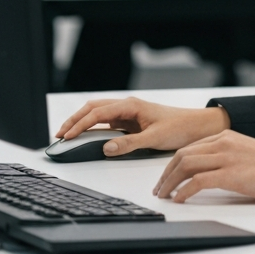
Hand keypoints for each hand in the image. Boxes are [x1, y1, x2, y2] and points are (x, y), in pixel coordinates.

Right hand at [56, 97, 228, 154]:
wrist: (196, 126)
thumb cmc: (179, 127)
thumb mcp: (154, 138)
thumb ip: (129, 144)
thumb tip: (106, 148)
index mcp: (131, 105)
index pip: (98, 112)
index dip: (80, 124)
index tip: (66, 136)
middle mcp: (128, 106)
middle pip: (93, 108)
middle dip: (74, 120)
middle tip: (58, 135)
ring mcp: (128, 113)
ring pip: (98, 113)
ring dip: (82, 122)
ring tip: (66, 134)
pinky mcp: (131, 122)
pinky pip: (107, 122)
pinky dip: (93, 127)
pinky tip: (85, 135)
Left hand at [153, 130, 254, 203]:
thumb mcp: (249, 154)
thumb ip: (230, 157)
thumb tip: (213, 173)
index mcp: (228, 135)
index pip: (190, 146)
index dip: (173, 163)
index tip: (166, 176)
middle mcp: (224, 142)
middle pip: (182, 154)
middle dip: (165, 173)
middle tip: (158, 188)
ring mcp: (227, 157)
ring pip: (185, 165)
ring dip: (169, 182)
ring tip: (163, 196)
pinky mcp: (232, 174)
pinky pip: (197, 181)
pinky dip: (183, 191)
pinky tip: (179, 200)